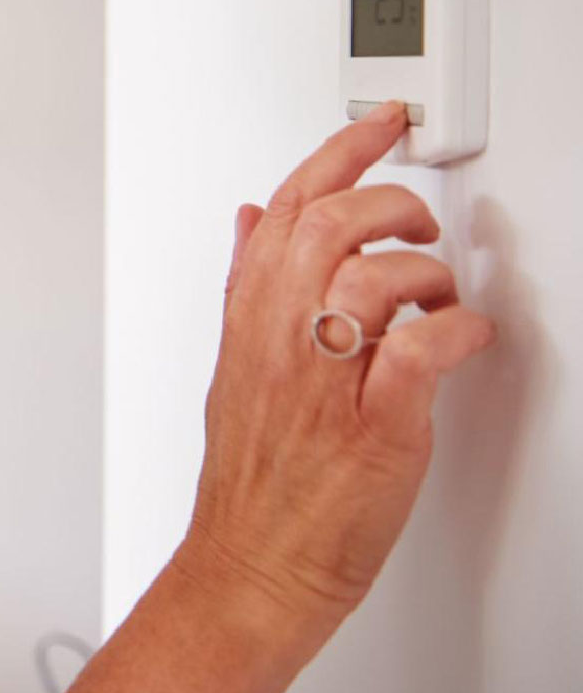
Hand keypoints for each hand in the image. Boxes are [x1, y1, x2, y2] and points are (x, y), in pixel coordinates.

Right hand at [175, 100, 495, 643]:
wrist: (252, 566)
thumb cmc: (251, 480)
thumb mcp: (233, 365)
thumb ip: (247, 286)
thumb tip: (252, 218)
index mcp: (250, 320)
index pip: (287, 208)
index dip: (337, 153)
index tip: (379, 125)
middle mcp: (282, 342)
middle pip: (331, 225)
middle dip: (391, 204)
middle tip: (419, 222)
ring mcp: (326, 384)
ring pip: (372, 277)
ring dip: (425, 274)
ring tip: (438, 296)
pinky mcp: (374, 429)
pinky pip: (419, 354)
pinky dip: (453, 332)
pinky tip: (460, 337)